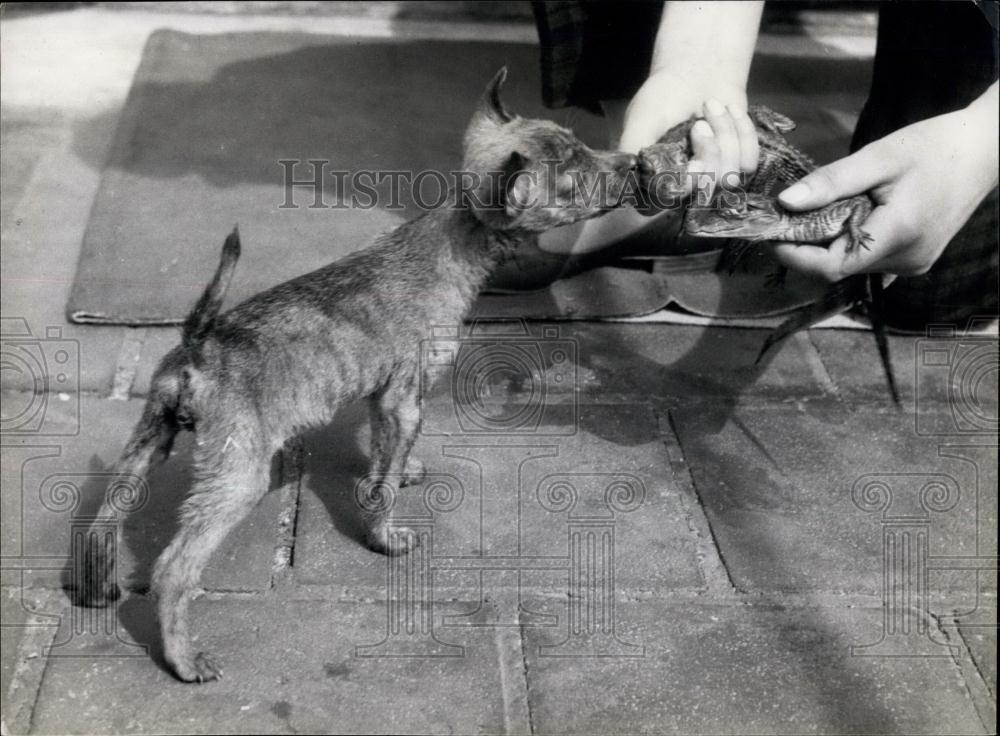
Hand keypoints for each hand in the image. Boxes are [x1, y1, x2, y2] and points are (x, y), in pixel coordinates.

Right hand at [620, 69, 759, 201]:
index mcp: (651, 182)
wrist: (696, 72)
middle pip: (706, 189)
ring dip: (726, 134)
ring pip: (730, 177)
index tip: (692, 137)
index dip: (688, 177)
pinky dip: (743, 132)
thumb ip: (633, 147)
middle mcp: (680, 189)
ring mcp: (710, 180)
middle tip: (701, 120)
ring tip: (712, 107)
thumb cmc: (664, 95)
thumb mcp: (641, 119)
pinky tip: (730, 111)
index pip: (670, 200)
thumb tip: (630, 176)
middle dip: (710, 149)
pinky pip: (748, 164)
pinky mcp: (736, 168)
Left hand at [773, 84, 999, 280]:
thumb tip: (785, 203)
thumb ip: (832, 182)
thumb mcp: (879, 157)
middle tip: (789, 214)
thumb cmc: (934, 147)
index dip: (795, 255)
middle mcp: (906, 261)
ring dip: (829, 243)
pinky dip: (850, 242)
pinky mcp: (914, 262)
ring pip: (851, 265)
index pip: (831, 266)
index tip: (771, 233)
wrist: (985, 151)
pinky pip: (868, 260)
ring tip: (823, 209)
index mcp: (898, 235)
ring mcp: (912, 265)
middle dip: (808, 245)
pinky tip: (849, 217)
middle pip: (838, 266)